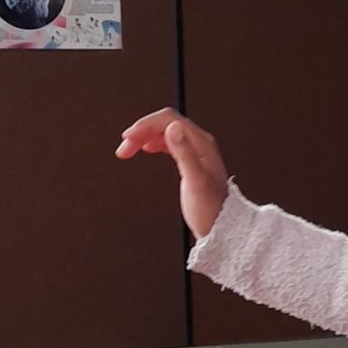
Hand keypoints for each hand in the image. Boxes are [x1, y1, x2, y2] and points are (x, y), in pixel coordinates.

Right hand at [117, 109, 227, 237]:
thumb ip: (184, 153)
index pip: (168, 120)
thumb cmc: (210, 209)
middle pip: (165, 123)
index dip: (146, 125)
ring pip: (164, 132)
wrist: (221, 227)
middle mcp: (199, 143)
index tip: (129, 137)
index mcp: (201, 144)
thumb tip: (172, 129)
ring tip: (129, 149)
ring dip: (144, 136)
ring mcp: (194, 151)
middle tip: (125, 147)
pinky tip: (145, 148)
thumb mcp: (195, 181)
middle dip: (142, 131)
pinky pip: (168, 142)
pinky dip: (153, 142)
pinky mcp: (189, 160)